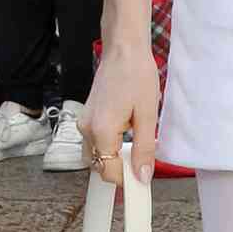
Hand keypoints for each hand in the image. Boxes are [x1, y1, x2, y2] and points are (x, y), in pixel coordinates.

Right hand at [78, 43, 160, 187]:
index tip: (142, 182)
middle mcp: (86, 128)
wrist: (123, 49)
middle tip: (141, 162)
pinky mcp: (87, 116)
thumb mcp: (148, 115)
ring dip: (113, 157)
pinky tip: (127, 132)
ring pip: (95, 154)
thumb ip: (144, 149)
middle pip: (98, 166)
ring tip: (135, 145)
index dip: (125, 180)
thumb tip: (142, 176)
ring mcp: (84, 122)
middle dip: (118, 169)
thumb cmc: (136, 75)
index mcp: (101, 130)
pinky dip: (109, 145)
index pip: (108, 171)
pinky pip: (95, 141)